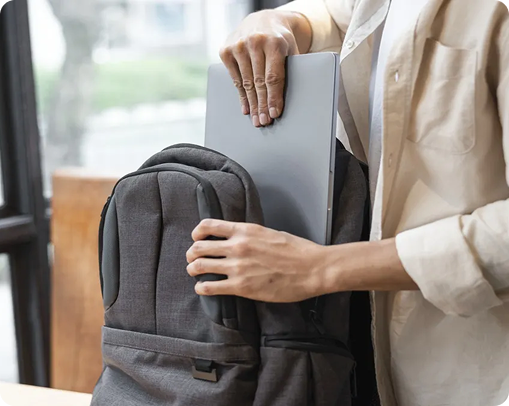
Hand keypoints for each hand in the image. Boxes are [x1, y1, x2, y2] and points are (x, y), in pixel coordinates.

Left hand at [186, 219, 326, 301]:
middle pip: (199, 247)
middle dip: (192, 254)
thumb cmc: (297, 251)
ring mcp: (238, 267)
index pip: (208, 225)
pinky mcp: (241, 287)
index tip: (197, 238)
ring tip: (195, 273)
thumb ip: (249, 235)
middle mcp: (238, 246)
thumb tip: (236, 239)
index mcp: (245, 230)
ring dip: (193, 270)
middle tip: (193, 259)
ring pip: (200, 266)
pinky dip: (202, 287)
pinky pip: (210, 287)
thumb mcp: (269, 233)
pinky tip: (203, 288)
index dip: (197, 233)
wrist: (312, 268)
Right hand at [220, 10, 310, 126]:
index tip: (274, 113)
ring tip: (256, 119)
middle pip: (259, 83)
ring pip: (246, 83)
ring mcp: (238, 46)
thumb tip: (290, 100)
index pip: (273, 77)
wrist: (262, 20)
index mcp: (274, 42)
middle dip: (262, 105)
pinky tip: (246, 108)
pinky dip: (241, 96)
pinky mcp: (226, 51)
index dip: (274, 97)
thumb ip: (290, 70)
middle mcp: (255, 42)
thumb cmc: (279, 40)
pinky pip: (235, 79)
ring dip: (252, 104)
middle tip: (264, 122)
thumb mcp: (290, 50)